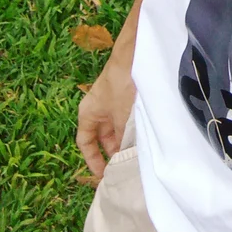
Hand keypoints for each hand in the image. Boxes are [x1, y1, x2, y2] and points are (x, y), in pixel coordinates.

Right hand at [76, 53, 135, 179]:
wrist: (135, 56)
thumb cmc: (120, 86)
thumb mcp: (119, 117)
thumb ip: (121, 138)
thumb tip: (125, 156)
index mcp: (88, 113)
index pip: (85, 142)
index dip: (92, 160)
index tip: (103, 175)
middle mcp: (99, 108)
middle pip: (104, 136)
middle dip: (113, 152)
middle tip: (125, 168)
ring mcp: (114, 102)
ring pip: (118, 128)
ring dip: (126, 140)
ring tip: (137, 156)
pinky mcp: (128, 96)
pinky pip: (129, 118)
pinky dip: (134, 129)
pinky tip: (145, 138)